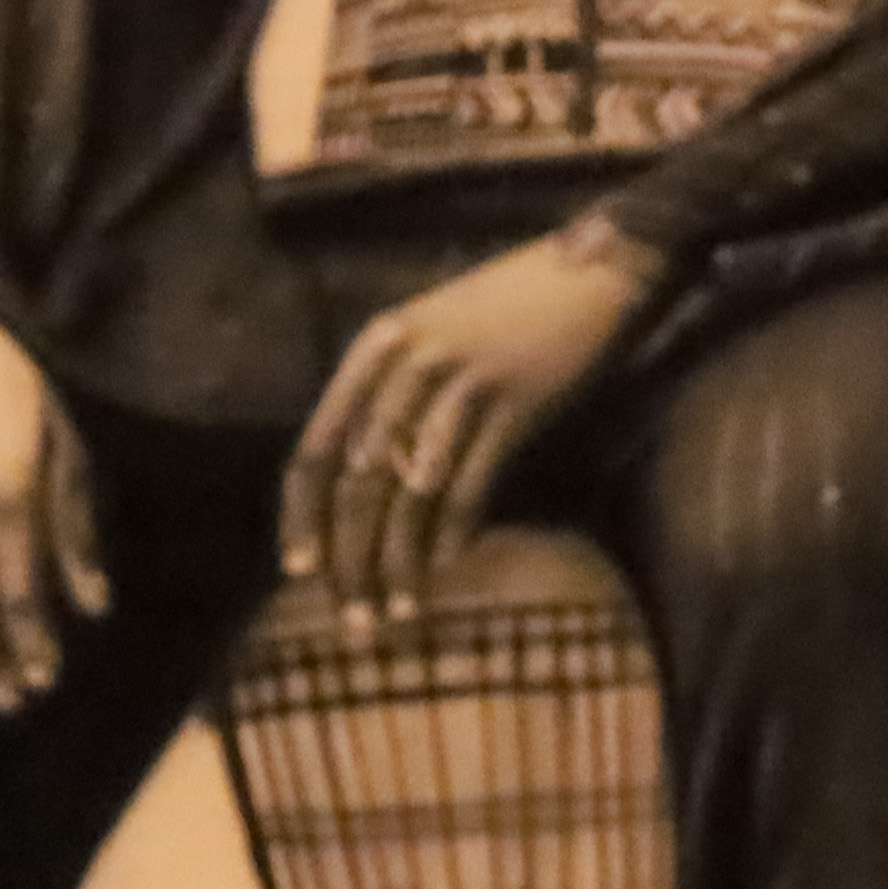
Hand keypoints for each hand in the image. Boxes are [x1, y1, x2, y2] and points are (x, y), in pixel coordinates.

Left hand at [282, 222, 660, 630]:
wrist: (588, 270)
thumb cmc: (503, 310)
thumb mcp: (428, 336)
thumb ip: (390, 397)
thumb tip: (359, 489)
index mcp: (375, 346)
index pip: (318, 445)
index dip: (303, 514)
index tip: (299, 572)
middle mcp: (407, 362)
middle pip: (359, 480)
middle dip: (350, 558)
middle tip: (353, 618)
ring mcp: (461, 381)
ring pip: (411, 492)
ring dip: (400, 562)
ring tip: (398, 613)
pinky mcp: (513, 403)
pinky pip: (470, 484)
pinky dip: (453, 533)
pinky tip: (446, 568)